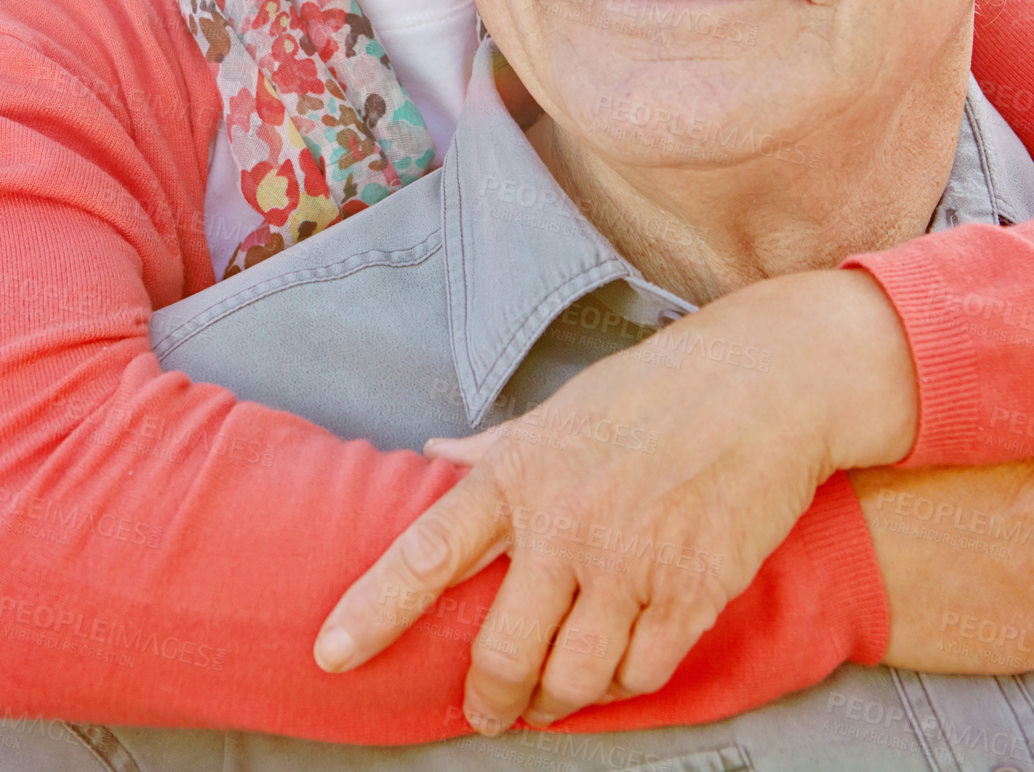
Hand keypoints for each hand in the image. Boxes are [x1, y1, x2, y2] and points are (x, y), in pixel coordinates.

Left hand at [314, 267, 916, 734]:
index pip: (427, 552)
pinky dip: (623, 683)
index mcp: (520, 473)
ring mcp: (631, 563)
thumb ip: (491, 446)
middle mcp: (566, 525)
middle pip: (501, 651)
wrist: (761, 382)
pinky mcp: (692, 591)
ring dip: (554, 701)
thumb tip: (429, 455)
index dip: (372, 611)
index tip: (331, 655)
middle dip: (486, 698)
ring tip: (550, 696)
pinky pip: (642, 673)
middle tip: (487, 709)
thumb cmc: (652, 389)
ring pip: (572, 680)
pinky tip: (619, 665)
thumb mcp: (558, 408)